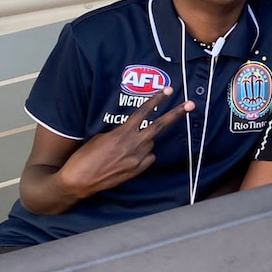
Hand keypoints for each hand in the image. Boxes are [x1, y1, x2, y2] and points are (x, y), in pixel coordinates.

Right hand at [58, 87, 193, 198]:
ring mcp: (138, 159)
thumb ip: (121, 133)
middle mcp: (134, 145)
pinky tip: (128, 158)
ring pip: (151, 143)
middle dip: (176, 114)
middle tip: (191, 105)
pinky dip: (144, 155)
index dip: (156, 100)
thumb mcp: (101, 137)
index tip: (168, 91)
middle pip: (160, 126)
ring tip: (124, 149)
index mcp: (122, 133)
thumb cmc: (85, 157)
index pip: (143, 112)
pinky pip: (149, 157)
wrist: (80, 181)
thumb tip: (132, 134)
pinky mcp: (138, 170)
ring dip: (144, 141)